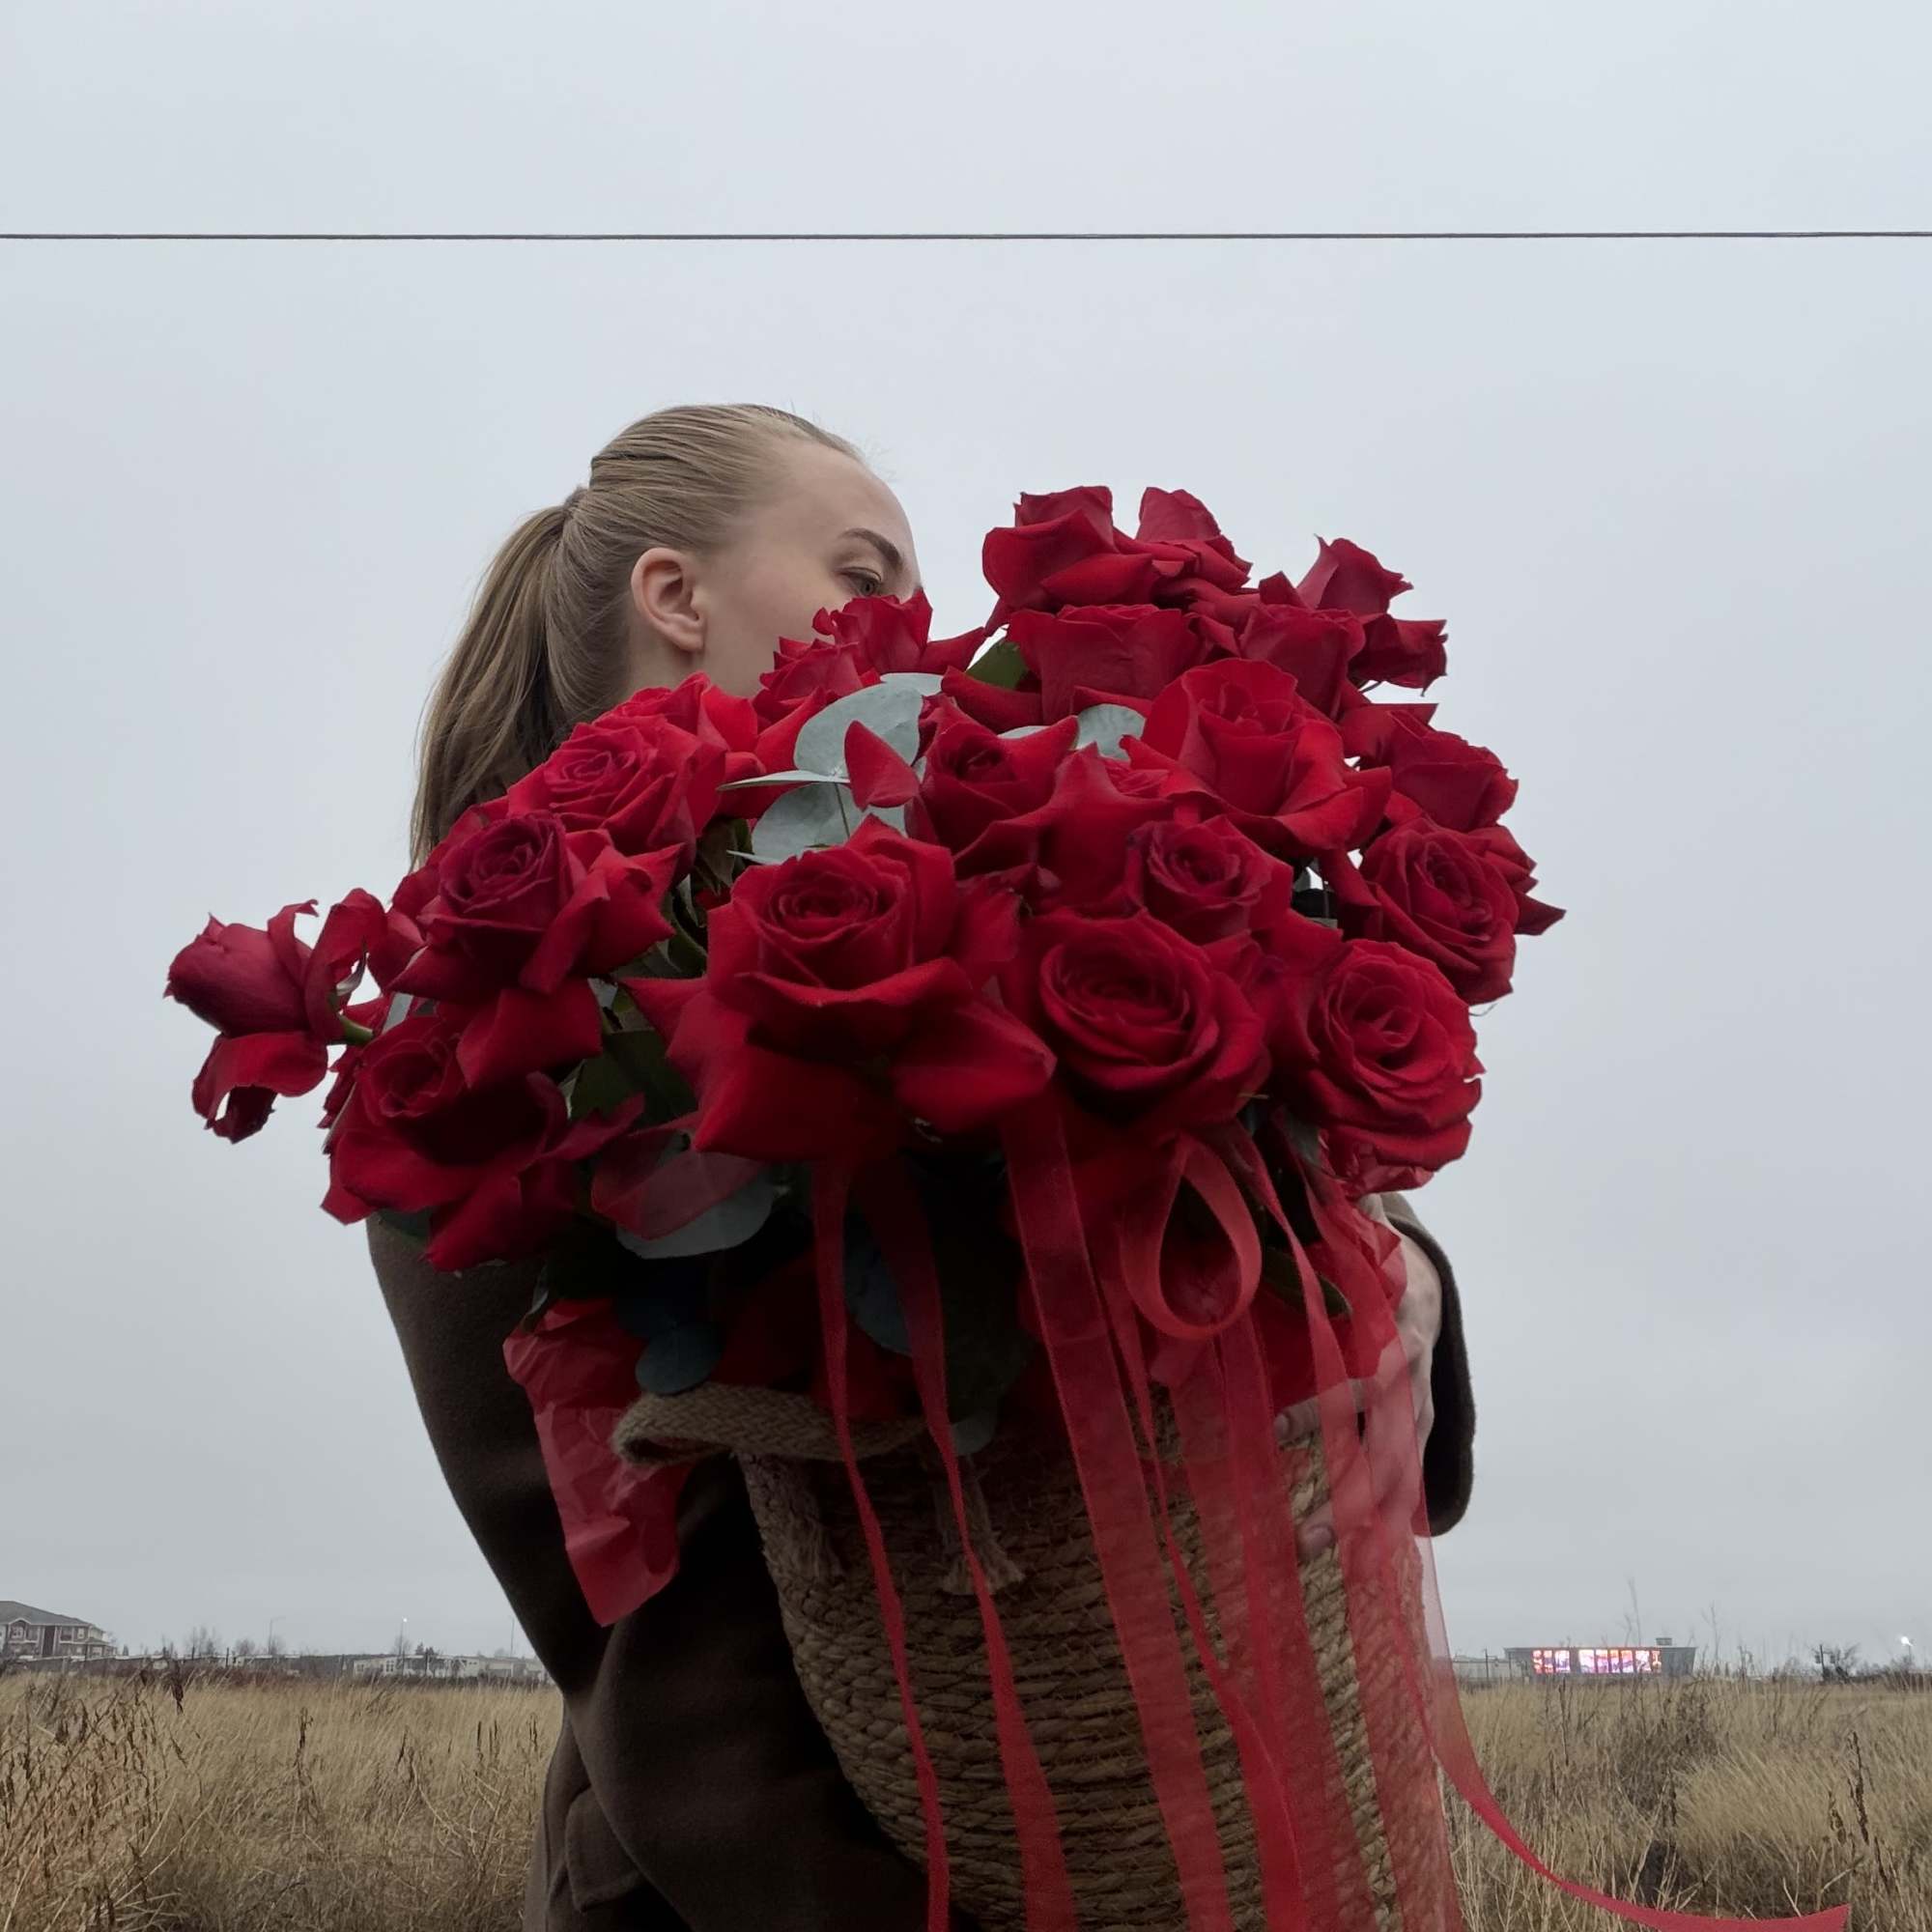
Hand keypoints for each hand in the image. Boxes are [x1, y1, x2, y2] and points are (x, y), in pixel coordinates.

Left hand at [1275, 1217, 1441, 1562]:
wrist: (1423, 1279)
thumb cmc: (1369, 1261)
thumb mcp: (1356, 1241)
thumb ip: (1325, 1225)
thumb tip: (1284, 1184)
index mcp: (1403, 1331)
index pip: (1371, 1379)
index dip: (1329, 1408)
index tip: (1276, 1432)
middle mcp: (1419, 1382)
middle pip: (1389, 1450)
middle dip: (1348, 1498)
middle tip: (1301, 1538)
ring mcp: (1420, 1415)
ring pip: (1397, 1478)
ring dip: (1357, 1522)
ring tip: (1310, 1555)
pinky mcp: (1413, 1435)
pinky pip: (1401, 1484)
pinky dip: (1379, 1524)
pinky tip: (1353, 1563)